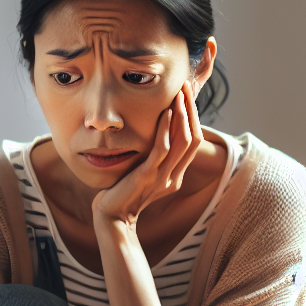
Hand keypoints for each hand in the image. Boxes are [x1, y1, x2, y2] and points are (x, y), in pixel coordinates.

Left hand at [92, 80, 202, 227]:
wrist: (111, 218)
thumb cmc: (122, 194)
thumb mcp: (144, 175)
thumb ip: (154, 161)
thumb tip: (156, 138)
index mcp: (175, 177)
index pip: (194, 143)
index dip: (193, 118)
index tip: (186, 97)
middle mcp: (173, 177)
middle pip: (194, 139)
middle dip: (191, 110)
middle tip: (184, 87)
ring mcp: (163, 178)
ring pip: (183, 141)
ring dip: (182, 114)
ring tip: (178, 94)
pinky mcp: (147, 177)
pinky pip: (162, 149)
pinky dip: (165, 129)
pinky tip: (164, 113)